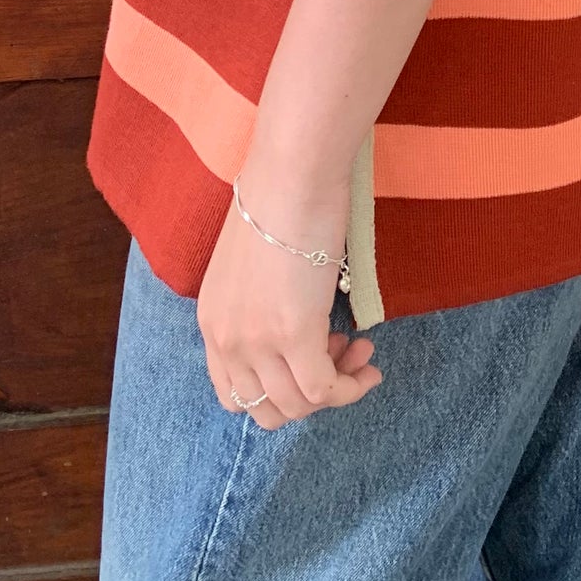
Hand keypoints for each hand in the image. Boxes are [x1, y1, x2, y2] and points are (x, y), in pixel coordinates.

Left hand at [196, 176, 381, 430]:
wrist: (293, 170)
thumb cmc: (280, 197)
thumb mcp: (252, 264)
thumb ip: (259, 302)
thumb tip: (297, 317)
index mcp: (212, 322)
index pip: (234, 395)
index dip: (278, 389)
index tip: (312, 354)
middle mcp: (227, 339)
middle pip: (265, 410)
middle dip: (307, 397)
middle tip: (341, 355)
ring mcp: (259, 340)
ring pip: (297, 406)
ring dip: (336, 390)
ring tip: (362, 355)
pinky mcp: (295, 333)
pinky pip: (324, 389)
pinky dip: (350, 387)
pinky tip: (369, 365)